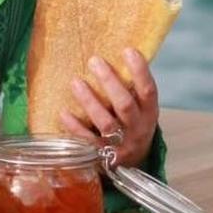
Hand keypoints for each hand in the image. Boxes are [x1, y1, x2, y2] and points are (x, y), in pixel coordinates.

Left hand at [60, 48, 158, 167]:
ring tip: (75, 82)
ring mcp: (121, 144)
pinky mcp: (104, 157)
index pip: (148, 90)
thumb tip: (115, 48)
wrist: (132, 163)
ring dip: (90, 102)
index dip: (140, 71)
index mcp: (149, 113)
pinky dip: (76, 128)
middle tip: (95, 61)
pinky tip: (64, 112)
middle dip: (110, 82)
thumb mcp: (140, 107)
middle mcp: (137, 129)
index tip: (128, 50)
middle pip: (125, 105)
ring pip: (106, 124)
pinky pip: (89, 142)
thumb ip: (131, 86)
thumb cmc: (132, 123)